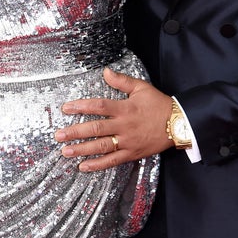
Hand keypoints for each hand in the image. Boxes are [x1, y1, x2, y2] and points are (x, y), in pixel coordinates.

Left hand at [55, 67, 173, 171]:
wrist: (179, 123)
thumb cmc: (159, 105)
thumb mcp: (142, 88)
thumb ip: (122, 81)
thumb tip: (105, 71)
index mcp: (125, 108)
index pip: (99, 106)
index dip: (81, 106)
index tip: (66, 108)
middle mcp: (124, 126)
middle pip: (96, 128)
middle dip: (75, 132)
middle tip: (58, 135)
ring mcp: (127, 141)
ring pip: (101, 146)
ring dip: (82, 149)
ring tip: (65, 151)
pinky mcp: (131, 153)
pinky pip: (112, 161)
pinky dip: (98, 165)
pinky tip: (83, 166)